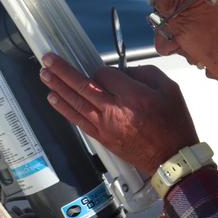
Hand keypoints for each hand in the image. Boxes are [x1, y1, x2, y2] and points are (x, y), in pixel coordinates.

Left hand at [39, 53, 198, 174]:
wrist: (172, 158)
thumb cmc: (173, 124)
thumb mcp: (169, 89)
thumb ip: (144, 73)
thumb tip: (122, 72)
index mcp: (133, 95)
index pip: (105, 74)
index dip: (103, 70)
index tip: (107, 72)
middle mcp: (115, 110)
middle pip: (82, 85)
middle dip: (62, 70)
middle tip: (48, 59)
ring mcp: (105, 125)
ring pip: (75, 102)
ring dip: (57, 87)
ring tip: (44, 74)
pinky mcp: (101, 137)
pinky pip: (77, 120)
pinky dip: (64, 108)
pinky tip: (53, 98)